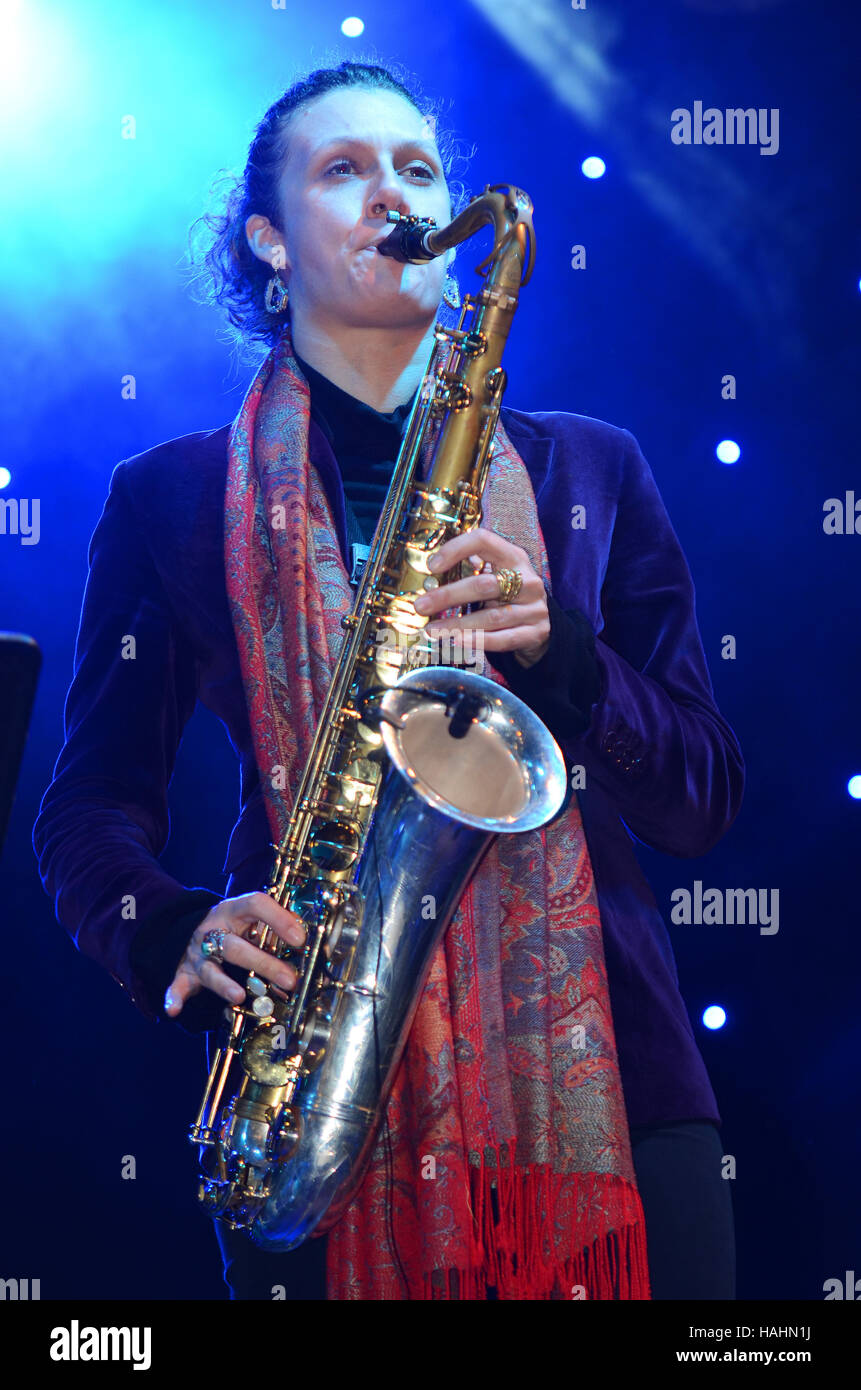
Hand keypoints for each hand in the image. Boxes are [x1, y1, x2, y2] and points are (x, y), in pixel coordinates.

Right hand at [164, 891, 306, 1018]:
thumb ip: (275, 928)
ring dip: (224, 984)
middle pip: (235, 946)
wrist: (193, 928)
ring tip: (239, 997)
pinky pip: (177, 985)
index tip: (300, 938)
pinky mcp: (185, 972)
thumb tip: (306, 940)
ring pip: (211, 968)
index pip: (255, 905)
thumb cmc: (234, 927)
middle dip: (263, 963)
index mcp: (233, 910)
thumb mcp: (252, 919)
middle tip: (289, 979)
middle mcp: (213, 929)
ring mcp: (197, 952)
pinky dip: (174, 997)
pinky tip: (173, 1009)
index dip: (278, 918)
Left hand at [412, 527, 550, 667]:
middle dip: (448, 596)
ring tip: (432, 630)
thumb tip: (429, 576)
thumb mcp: (496, 577)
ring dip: (458, 624)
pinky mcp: (536, 632)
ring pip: (492, 617)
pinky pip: (504, 639)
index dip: (456, 549)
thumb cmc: (509, 597)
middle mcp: (527, 580)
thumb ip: (471, 571)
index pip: (484, 541)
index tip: (432, 566)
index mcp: (513, 557)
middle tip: (421, 606)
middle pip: (483, 585)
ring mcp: (534, 607)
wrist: (541, 625)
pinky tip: (457, 641)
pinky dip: (479, 641)